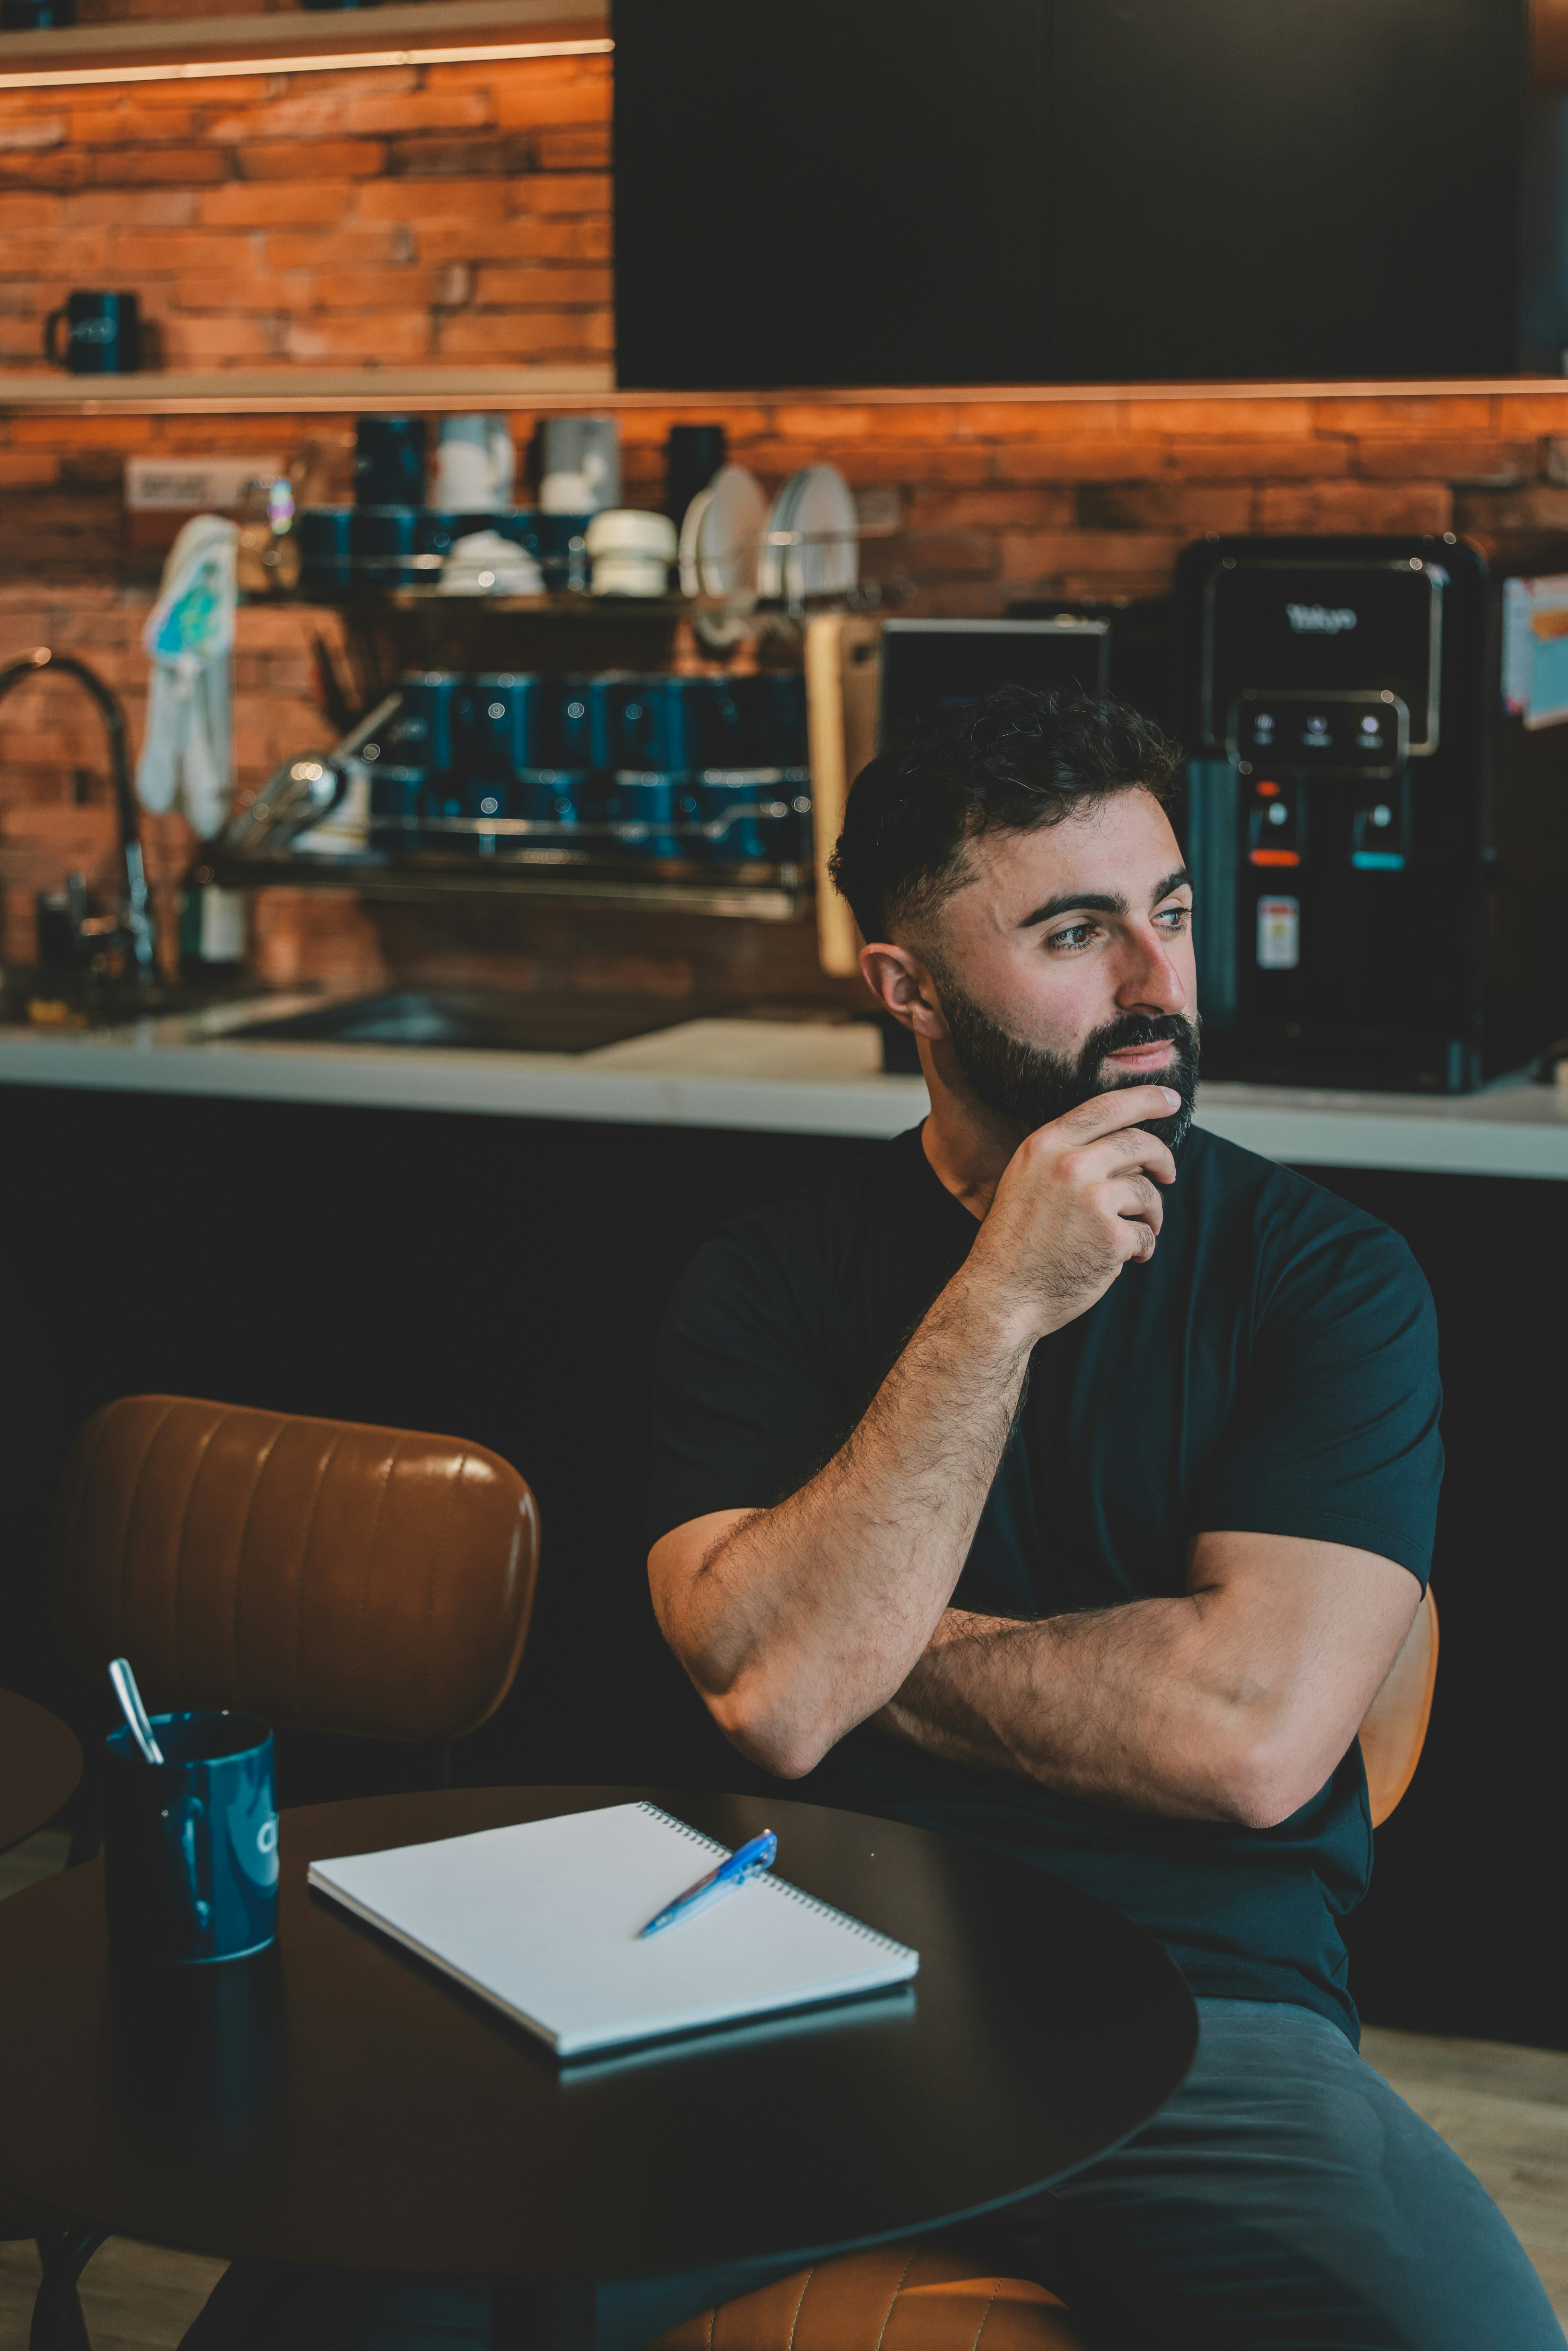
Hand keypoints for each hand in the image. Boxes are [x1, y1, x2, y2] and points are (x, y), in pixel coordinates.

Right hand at [963, 1086, 1180, 1340]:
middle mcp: (1070, 1165)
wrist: (1000, 1296)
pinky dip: (1143, 1248)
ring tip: (1137, 1231)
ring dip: (1151, 1213)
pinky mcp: (1112, 1237)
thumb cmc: (1015, 1242)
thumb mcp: (1025, 1180)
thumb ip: (1066, 1156)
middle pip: (1138, 1144)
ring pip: (1147, 1192)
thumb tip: (1124, 1147)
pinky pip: (1147, 1234)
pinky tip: (1125, 1258)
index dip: (1146, 1099)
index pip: (1106, 1107)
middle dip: (1162, 1158)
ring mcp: (1092, 1200)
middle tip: (1168, 1173)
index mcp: (1046, 1146)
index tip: (1170, 1100)